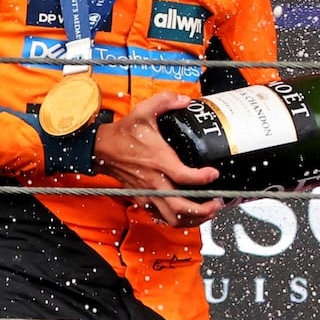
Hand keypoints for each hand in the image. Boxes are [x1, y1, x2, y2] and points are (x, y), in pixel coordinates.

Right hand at [94, 91, 224, 227]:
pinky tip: (188, 211)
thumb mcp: (144, 111)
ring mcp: (148, 193)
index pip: (184, 176)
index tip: (213, 174)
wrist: (102, 149)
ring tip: (207, 211)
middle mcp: (154, 181)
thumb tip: (185, 100)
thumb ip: (165, 101)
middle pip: (181, 207)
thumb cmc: (123, 133)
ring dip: (193, 218)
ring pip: (172, 218)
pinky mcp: (143, 199)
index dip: (202, 178)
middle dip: (204, 209)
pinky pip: (162, 217)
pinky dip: (178, 218)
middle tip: (217, 202)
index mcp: (158, 160)